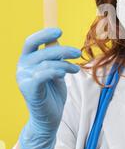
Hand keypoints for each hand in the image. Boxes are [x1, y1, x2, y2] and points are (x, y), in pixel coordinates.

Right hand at [16, 27, 81, 148]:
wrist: (49, 117)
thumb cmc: (53, 92)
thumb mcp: (56, 70)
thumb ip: (54, 57)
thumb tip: (56, 41)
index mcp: (27, 60)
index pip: (31, 41)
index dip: (44, 34)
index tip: (60, 32)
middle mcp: (22, 67)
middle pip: (43, 51)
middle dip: (63, 50)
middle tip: (78, 52)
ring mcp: (24, 78)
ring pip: (47, 63)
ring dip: (65, 64)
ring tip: (76, 69)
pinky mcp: (29, 89)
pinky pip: (43, 75)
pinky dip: (56, 71)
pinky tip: (65, 74)